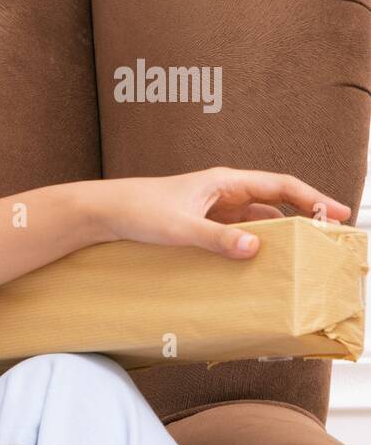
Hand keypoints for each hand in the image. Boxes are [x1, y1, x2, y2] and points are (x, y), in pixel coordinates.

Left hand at [82, 166, 352, 258]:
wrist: (104, 212)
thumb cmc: (138, 210)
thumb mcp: (180, 227)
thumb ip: (217, 238)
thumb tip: (255, 247)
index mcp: (223, 182)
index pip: (280, 186)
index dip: (313, 198)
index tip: (339, 213)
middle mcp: (222, 191)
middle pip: (273, 203)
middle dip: (303, 218)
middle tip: (327, 239)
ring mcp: (211, 208)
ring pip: (255, 220)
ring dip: (276, 235)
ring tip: (299, 256)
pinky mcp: (199, 223)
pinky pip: (236, 232)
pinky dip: (251, 244)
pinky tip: (258, 263)